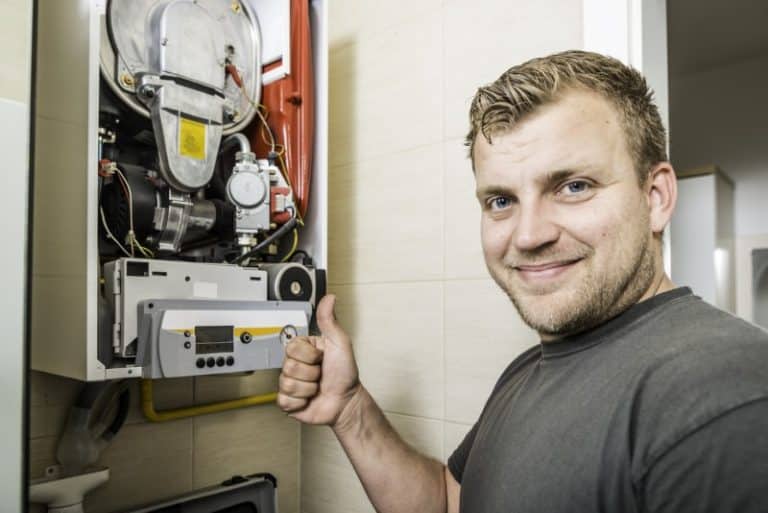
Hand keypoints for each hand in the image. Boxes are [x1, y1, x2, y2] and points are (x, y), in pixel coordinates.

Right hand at [277, 294, 361, 425]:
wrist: (345, 402)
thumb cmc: (345, 373)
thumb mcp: (339, 343)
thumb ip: (329, 321)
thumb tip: (329, 298)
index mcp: (304, 349)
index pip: (292, 347)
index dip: (310, 355)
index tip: (321, 357)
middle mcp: (295, 365)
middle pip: (289, 366)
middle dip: (310, 373)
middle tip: (320, 373)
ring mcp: (291, 383)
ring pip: (288, 384)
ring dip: (308, 388)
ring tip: (316, 386)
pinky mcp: (288, 401)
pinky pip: (285, 400)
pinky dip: (300, 402)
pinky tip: (309, 398)